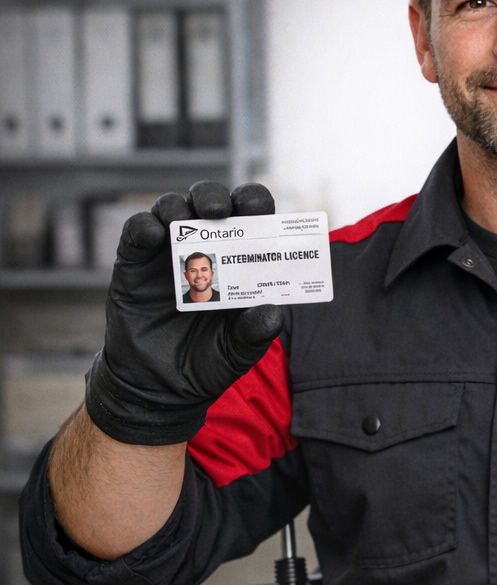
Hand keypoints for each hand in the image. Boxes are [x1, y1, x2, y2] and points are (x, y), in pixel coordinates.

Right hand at [85, 181, 284, 445]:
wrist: (158, 387)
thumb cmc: (207, 361)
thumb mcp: (237, 352)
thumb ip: (256, 334)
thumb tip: (274, 313)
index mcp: (239, 261)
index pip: (252, 219)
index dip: (255, 206)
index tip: (258, 211)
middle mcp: (205, 247)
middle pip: (210, 203)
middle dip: (213, 197)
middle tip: (217, 210)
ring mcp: (167, 252)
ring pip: (172, 209)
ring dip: (179, 207)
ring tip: (186, 220)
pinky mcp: (134, 263)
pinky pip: (136, 233)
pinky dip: (144, 227)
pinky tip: (153, 234)